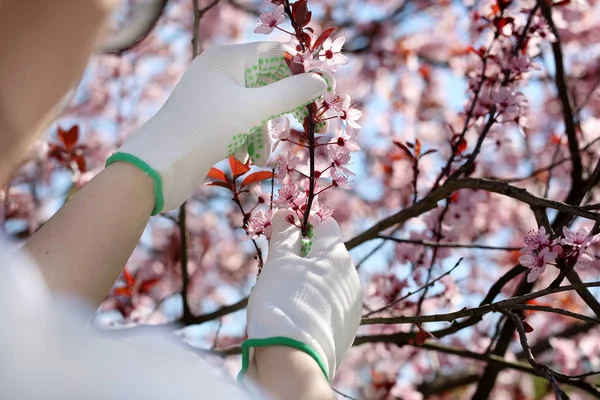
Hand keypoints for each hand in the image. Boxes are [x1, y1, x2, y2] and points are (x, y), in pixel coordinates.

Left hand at [106, 42, 326, 214]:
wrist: (159, 166)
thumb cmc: (206, 129)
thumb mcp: (254, 110)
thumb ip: (290, 93)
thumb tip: (321, 80)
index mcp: (226, 58)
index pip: (274, 54)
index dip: (300, 71)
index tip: (321, 92)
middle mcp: (217, 72)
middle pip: (265, 83)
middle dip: (281, 109)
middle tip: (299, 127)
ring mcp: (210, 97)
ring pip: (253, 108)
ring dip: (263, 131)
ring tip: (263, 156)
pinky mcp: (207, 120)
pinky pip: (238, 123)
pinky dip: (247, 138)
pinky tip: (246, 157)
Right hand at [241, 210, 362, 381]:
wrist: (292, 360)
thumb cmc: (282, 302)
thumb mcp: (278, 262)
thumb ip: (284, 234)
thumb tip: (286, 213)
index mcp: (338, 255)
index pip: (325, 225)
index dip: (303, 225)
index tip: (284, 235)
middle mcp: (352, 277)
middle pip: (328, 255)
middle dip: (305, 257)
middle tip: (278, 271)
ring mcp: (353, 305)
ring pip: (329, 281)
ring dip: (310, 282)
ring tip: (284, 298)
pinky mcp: (348, 328)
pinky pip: (331, 305)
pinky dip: (315, 304)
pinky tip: (296, 317)